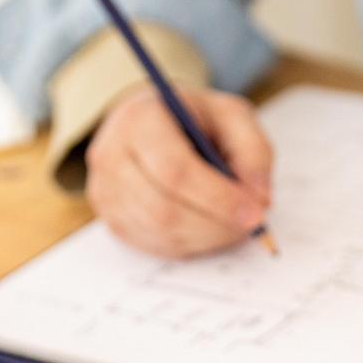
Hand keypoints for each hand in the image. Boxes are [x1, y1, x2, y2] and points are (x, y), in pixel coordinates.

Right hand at [85, 85, 271, 257]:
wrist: (156, 123)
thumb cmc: (196, 119)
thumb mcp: (234, 117)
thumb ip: (254, 152)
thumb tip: (258, 199)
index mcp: (140, 118)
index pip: (174, 170)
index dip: (218, 198)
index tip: (255, 213)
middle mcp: (111, 154)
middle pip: (163, 209)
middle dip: (215, 225)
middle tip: (250, 225)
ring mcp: (104, 189)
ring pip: (159, 232)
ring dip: (206, 237)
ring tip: (232, 224)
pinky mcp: (110, 217)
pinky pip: (152, 245)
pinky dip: (189, 244)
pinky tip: (208, 227)